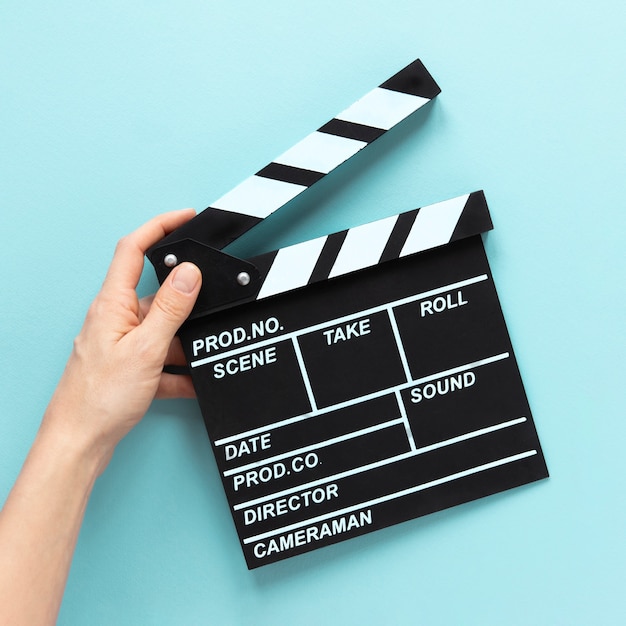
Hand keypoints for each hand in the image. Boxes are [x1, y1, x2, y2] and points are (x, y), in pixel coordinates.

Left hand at [40, 209, 201, 473]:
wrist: (79, 444)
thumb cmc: (100, 398)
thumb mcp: (145, 349)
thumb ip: (170, 309)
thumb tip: (189, 273)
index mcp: (113, 304)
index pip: (133, 249)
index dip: (159, 226)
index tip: (186, 217)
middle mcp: (116, 318)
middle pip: (158, 296)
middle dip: (186, 308)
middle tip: (206, 316)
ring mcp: (122, 343)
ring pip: (163, 331)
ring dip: (183, 346)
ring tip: (194, 363)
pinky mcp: (129, 366)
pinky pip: (161, 359)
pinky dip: (178, 371)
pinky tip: (189, 384)